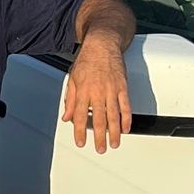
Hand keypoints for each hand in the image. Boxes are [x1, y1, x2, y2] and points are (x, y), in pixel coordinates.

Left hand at [63, 29, 132, 153]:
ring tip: (114, 144)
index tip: (81, 142)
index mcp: (83, 91)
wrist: (102, 44)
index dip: (80, 132)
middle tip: (100, 149)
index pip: (81, 116)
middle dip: (99, 137)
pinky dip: (127, 119)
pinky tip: (126, 128)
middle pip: (99, 120)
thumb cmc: (87, 60)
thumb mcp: (72, 79)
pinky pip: (126, 106)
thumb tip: (67, 116)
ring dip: (114, 133)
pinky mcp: (123, 87)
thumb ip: (70, 100)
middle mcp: (97, 92)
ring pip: (113, 116)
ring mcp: (111, 90)